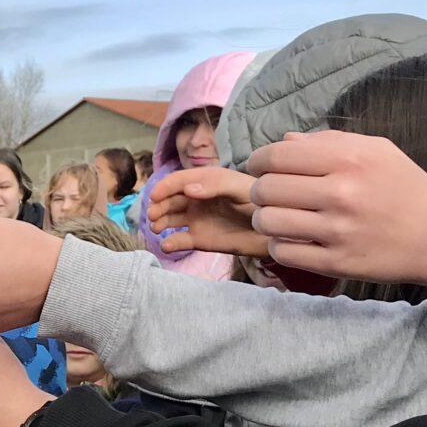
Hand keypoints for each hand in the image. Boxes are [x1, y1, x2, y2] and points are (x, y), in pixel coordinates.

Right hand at [147, 166, 267, 255]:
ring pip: (170, 219)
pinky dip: (170, 243)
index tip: (154, 197)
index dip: (164, 187)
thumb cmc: (259, 203)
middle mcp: (196, 199)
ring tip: (157, 229)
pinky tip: (167, 245)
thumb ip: (215, 186)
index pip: (178, 181)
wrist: (273, 233)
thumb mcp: (239, 189)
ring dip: (160, 222)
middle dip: (157, 206)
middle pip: (169, 200)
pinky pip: (179, 241)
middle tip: (152, 216)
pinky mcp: (199, 239)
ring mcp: (196, 219)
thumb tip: (187, 189)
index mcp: (205, 182)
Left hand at [247, 131, 426, 289]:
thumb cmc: (407, 188)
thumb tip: (285, 140)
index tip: (259, 166)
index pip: (277, 156)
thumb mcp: (377, 151)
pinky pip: (284, 252)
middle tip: (268, 193)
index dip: (258, 160)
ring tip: (276, 216)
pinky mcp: (336, 263)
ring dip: (264, 218)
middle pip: (266, 189)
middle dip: (259, 190)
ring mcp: (337, 231)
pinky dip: (279, 244)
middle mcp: (340, 193)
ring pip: (268, 222)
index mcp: (348, 159)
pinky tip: (291, 238)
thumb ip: (329, 142)